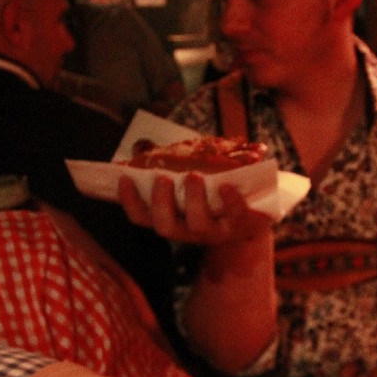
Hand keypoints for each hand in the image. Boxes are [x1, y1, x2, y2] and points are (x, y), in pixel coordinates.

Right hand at [117, 173, 271, 244]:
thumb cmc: (210, 197)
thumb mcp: (186, 185)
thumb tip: (140, 145)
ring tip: (193, 176)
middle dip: (161, 203)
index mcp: (172, 220)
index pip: (142, 218)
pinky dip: (230, 201)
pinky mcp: (240, 224)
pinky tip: (225, 186)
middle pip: (165, 226)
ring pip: (198, 224)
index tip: (124, 179)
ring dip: (193, 199)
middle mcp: (189, 230)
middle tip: (162, 178)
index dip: (130, 202)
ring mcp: (215, 231)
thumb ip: (165, 168)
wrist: (251, 218)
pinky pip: (234, 215)